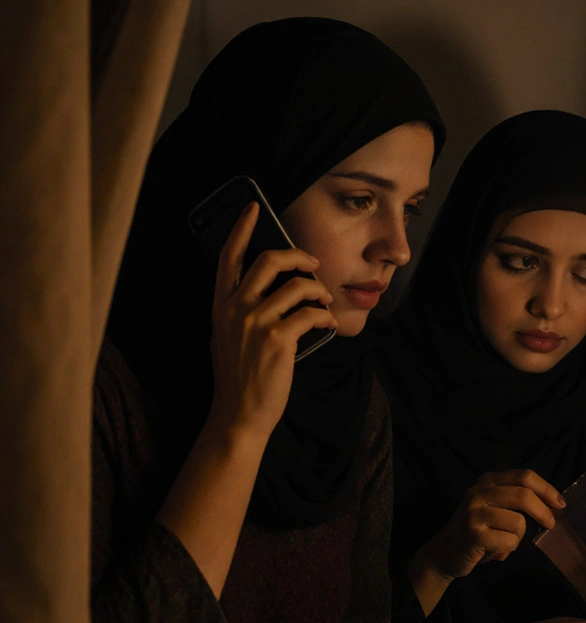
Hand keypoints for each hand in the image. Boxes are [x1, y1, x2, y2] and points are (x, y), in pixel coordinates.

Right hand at [207, 202, 336, 439]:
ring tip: (325, 302)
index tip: (253, 208)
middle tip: (314, 264)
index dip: (242, 229)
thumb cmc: (239, 376)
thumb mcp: (228, 337)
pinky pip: (310, 314)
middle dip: (298, 256)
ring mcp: (255, 323)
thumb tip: (271, 289)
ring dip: (319, 290)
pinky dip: (324, 316)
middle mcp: (234, 310)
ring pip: (297, 286)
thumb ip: (240, 310)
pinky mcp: (277, 340)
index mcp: (220, 306)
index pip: (228, 258)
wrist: (239, 414)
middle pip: (269, 261)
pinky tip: (327, 323)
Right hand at [419, 469, 564, 580]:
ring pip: (518, 523)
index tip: (560, 503)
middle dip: (543, 512)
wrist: (445, 552)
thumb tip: (554, 504)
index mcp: (488, 481)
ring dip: (518, 537)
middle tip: (550, 524)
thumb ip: (518, 501)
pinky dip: (508, 549)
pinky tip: (494, 551)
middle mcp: (479, 492)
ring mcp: (474, 512)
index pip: (524, 476)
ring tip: (503, 541)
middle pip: (524, 495)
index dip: (546, 489)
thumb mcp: (495, 507)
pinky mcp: (474, 534)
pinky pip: (509, 541)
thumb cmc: (478, 530)